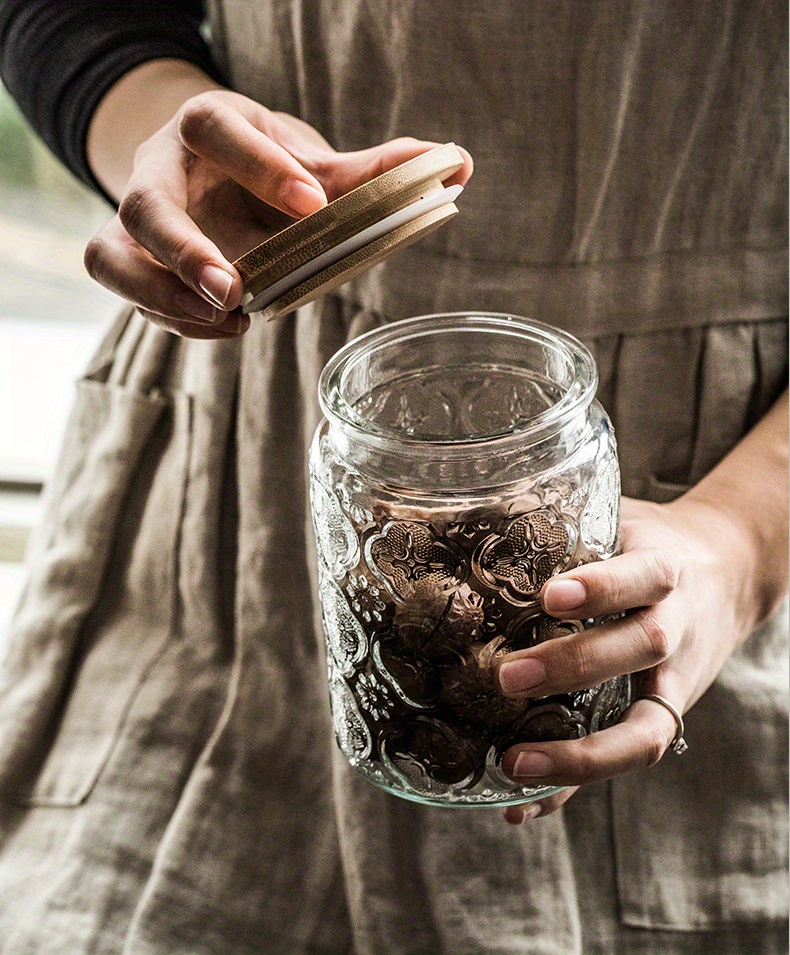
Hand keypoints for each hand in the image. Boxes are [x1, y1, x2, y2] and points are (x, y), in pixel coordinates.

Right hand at [85, 84, 471, 338]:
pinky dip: (175, 319)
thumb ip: (375, 171)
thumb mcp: (313, 164)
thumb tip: (459, 164)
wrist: (209, 175)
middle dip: (185, 250)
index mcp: (208, 129)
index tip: (312, 203)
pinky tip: (228, 329)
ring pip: (111, 254)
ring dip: (162, 296)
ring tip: (228, 321)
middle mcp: (161, 171)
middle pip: (144, 202)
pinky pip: (132, 295)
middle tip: (237, 290)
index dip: (260, 164)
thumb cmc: (265, 169)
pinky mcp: (131, 263)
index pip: (218, 129)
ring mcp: (136, 221)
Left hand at [495, 492, 773, 824]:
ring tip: (511, 763)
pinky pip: (620, 758)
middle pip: (640, 648)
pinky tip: (520, 807)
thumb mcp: (620, 522)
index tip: (549, 595)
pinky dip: (573, 787)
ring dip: (579, 753)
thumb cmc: (647, 546)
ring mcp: (673, 681)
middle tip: (507, 676)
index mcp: (664, 571)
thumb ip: (566, 527)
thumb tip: (462, 512)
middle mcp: (675, 628)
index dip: (600, 588)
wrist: (728, 576)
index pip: (642, 577)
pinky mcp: (661, 715)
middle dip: (575, 665)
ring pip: (645, 728)